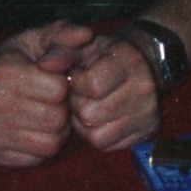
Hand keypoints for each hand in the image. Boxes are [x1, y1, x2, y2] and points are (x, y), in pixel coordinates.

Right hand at [0, 20, 93, 167]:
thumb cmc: (9, 62)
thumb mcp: (33, 40)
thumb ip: (62, 34)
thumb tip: (87, 34)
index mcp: (5, 72)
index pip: (59, 89)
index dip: (64, 84)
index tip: (55, 80)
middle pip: (56, 118)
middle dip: (62, 109)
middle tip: (53, 101)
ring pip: (50, 143)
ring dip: (56, 130)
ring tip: (46, 114)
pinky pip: (36, 159)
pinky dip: (41, 146)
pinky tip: (34, 130)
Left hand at [66, 35, 161, 151]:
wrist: (143, 63)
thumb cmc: (106, 55)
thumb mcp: (84, 45)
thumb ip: (61, 50)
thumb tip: (44, 65)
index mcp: (130, 61)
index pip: (93, 86)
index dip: (77, 83)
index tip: (78, 76)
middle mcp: (144, 88)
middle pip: (91, 114)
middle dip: (78, 105)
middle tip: (80, 94)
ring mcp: (147, 113)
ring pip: (97, 136)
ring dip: (85, 124)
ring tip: (88, 106)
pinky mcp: (145, 132)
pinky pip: (107, 145)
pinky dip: (96, 135)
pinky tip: (98, 118)